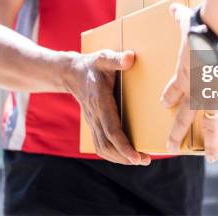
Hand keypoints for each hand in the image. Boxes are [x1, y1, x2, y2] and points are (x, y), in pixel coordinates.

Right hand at [64, 49, 150, 165]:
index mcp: (100, 102)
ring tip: (139, 160)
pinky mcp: (93, 125)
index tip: (136, 156)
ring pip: (103, 148)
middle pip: (107, 144)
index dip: (123, 145)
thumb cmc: (93, 65)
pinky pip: (100, 145)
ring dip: (120, 158)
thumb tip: (130, 58)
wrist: (72, 73)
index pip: (111, 130)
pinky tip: (126, 156)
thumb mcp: (104, 57)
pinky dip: (113, 154)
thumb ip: (116, 58)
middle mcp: (95, 116)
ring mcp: (92, 122)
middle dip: (125, 156)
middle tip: (146, 160)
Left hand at [160, 3, 217, 162]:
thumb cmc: (202, 30)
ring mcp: (213, 99)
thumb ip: (180, 18)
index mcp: (183, 75)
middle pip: (184, 118)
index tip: (164, 104)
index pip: (172, 92)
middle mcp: (196, 92)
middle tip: (171, 148)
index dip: (168, 98)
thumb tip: (173, 7)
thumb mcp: (187, 24)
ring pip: (209, 127)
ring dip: (210, 144)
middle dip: (176, 135)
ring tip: (211, 158)